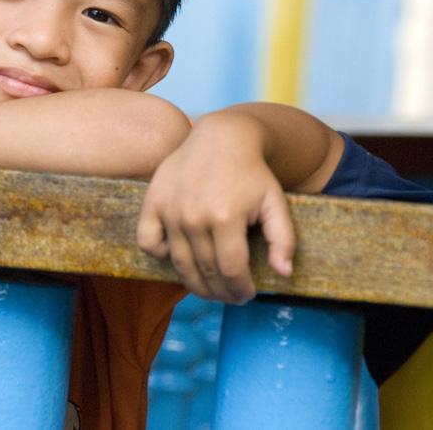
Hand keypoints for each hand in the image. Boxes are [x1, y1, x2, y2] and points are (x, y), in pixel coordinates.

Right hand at [137, 110, 294, 303]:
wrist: (221, 137)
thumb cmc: (251, 172)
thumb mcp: (276, 202)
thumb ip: (283, 239)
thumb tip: (284, 273)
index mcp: (226, 217)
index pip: (232, 271)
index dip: (241, 290)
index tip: (247, 294)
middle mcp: (193, 216)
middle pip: (206, 272)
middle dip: (221, 292)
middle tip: (230, 296)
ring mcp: (170, 210)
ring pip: (179, 264)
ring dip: (195, 284)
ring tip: (210, 287)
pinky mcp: (153, 203)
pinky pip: (149, 242)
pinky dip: (161, 254)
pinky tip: (179, 255)